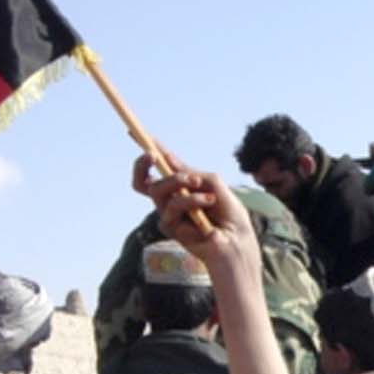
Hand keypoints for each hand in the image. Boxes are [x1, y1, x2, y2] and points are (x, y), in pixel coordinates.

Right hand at [130, 151, 256, 264]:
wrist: (238, 241)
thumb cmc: (230, 216)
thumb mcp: (215, 185)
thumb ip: (193, 173)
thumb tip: (168, 159)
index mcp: (184, 188)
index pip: (162, 168)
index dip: (148, 152)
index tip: (134, 133)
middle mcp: (173, 200)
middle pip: (144, 181)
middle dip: (145, 163)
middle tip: (154, 155)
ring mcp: (170, 214)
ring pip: (157, 190)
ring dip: (177, 181)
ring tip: (197, 184)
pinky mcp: (171, 228)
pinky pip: (172, 206)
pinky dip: (191, 200)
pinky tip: (209, 203)